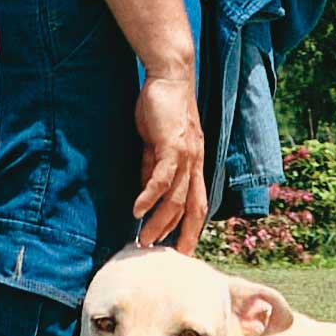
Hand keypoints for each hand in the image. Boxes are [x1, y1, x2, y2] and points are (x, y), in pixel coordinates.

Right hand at [131, 63, 208, 254]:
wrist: (170, 76)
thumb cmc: (162, 108)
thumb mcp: (157, 145)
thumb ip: (154, 167)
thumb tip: (147, 192)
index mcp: (194, 165)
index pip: (198, 206)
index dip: (192, 231)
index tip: (181, 254)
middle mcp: (195, 164)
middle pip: (193, 210)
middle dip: (182, 237)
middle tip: (164, 259)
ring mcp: (186, 155)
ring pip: (176, 199)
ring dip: (160, 222)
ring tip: (144, 241)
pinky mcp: (172, 144)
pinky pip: (162, 177)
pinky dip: (150, 196)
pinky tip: (137, 211)